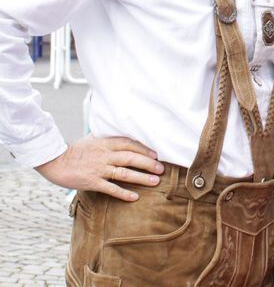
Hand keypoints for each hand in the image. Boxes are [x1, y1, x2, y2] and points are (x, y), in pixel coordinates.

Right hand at [35, 135, 164, 201]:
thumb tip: (123, 134)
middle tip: (161, 168)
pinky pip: (110, 188)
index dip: (144, 149)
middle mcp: (105, 155)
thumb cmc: (74, 150)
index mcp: (106, 143)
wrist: (54, 161)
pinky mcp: (92, 182)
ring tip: (155, 181)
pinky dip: (123, 193)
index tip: (156, 154)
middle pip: (131, 158)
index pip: (130, 144)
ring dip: (141, 177)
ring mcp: (99, 169)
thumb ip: (108, 137)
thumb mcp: (93, 139)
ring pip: (124, 173)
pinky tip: (134, 197)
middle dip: (148, 163)